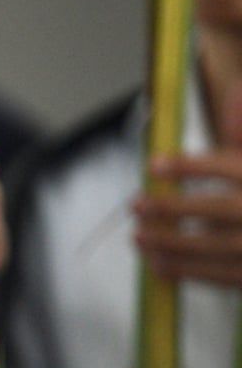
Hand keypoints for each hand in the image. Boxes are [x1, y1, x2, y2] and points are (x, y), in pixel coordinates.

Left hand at [134, 84, 241, 287]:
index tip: (154, 164)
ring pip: (218, 247)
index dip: (190, 166)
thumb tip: (235, 91)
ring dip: (173, 244)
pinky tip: (159, 265)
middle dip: (173, 208)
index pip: (228, 167)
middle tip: (135, 204)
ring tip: (138, 237)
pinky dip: (190, 272)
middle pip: (219, 208)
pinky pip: (225, 276)